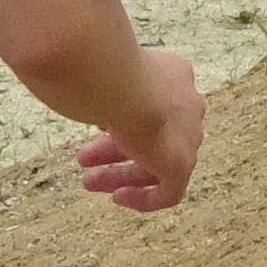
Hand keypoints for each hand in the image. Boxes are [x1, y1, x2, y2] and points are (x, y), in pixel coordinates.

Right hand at [73, 51, 202, 211]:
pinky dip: (143, 197)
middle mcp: (188, 106)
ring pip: (157, 163)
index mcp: (175, 76)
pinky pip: (168, 192)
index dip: (122, 120)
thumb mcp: (104, 69)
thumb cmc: (105, 70)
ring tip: (88, 181)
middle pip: (152, 135)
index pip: (152, 103)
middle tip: (84, 159)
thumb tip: (78, 82)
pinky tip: (117, 197)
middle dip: (114, 149)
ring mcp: (188, 137)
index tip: (97, 129)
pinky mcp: (182, 165)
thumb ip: (102, 79)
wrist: (123, 84)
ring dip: (120, 173)